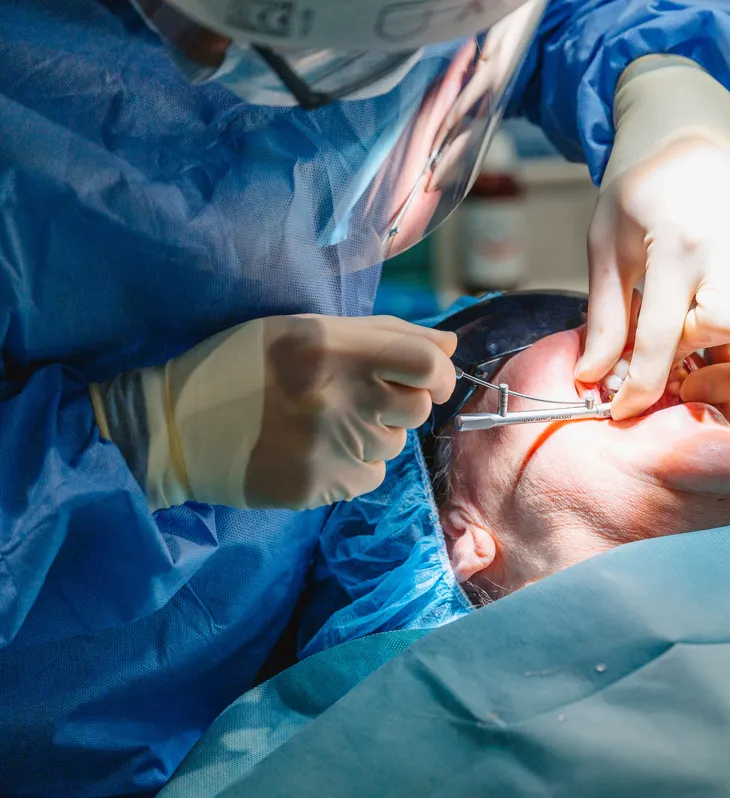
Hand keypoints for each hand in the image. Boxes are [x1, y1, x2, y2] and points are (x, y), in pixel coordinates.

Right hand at [91, 315, 456, 510]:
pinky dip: (352, 466)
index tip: (428, 378)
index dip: (439, 373)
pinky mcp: (320, 486)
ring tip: (323, 423)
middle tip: (361, 399)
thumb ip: (383, 333)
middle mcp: (337, 396)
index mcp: (332, 347)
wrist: (173, 427)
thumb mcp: (304, 329)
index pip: (427, 364)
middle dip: (400, 404)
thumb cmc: (241, 366)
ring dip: (372, 435)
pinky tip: (314, 450)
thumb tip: (449, 347)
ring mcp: (329, 446)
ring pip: (393, 445)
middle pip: (417, 408)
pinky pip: (369, 477)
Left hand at [579, 139, 729, 419]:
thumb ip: (604, 317)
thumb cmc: (639, 194)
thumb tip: (592, 377)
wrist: (689, 139)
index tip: (623, 412)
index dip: (640, 386)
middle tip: (671, 336)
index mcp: (672, 245)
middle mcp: (725, 246)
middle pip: (719, 328)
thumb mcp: (606, 249)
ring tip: (707, 314)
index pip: (658, 336)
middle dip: (690, 348)